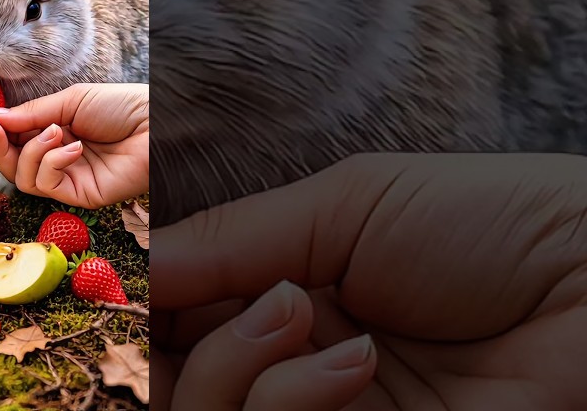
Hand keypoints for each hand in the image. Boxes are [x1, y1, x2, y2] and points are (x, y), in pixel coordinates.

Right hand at [0, 83, 146, 207]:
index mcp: (54, 131)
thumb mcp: (69, 101)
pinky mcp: (78, 197)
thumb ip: (30, 115)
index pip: (12, 138)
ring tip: (56, 131)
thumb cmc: (121, 107)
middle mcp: (56, 157)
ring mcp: (67, 179)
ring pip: (23, 177)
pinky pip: (45, 185)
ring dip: (32, 151)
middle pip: (10, 162)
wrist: (157, 123)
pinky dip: (51, 163)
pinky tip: (72, 147)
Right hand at [149, 153, 586, 409]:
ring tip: (305, 317)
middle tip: (219, 303)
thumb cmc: (488, 225)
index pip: (176, 315)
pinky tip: (351, 360)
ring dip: (239, 368)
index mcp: (281, 292)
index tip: (109, 288)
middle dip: (170, 344)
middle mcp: (290, 362)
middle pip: (172, 380)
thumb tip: (130, 263)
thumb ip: (229, 240)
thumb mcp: (343, 206)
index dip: (135, 308)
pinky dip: (289, 400)